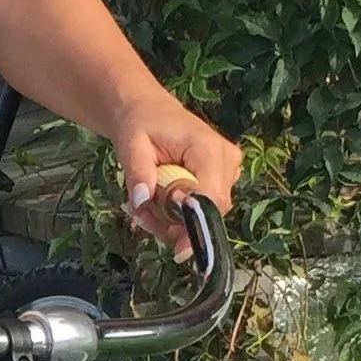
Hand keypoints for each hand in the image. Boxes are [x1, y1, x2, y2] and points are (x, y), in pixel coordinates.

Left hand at [114, 97, 242, 256]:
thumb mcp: (131, 146)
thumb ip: (138, 172)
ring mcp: (229, 171)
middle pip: (210, 212)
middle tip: (139, 214)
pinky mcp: (222, 179)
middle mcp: (227, 161)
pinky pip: (203, 209)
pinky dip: (177, 213)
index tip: (176, 248)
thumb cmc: (141, 124)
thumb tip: (141, 200)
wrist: (149, 111)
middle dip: (173, 224)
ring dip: (171, 219)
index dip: (194, 224)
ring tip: (143, 204)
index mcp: (207, 149)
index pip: (211, 198)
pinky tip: (157, 200)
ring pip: (205, 215)